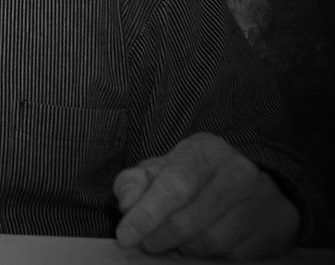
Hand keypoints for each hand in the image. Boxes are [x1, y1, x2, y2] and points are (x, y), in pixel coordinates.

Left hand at [113, 132, 298, 258]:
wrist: (248, 183)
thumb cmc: (193, 176)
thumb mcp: (160, 169)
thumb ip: (135, 182)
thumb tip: (127, 202)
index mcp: (206, 150)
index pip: (173, 187)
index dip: (146, 215)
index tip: (125, 236)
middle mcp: (239, 171)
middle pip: (189, 220)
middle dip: (159, 237)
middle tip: (147, 242)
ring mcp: (263, 199)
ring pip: (212, 242)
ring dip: (184, 248)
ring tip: (175, 241)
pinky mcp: (278, 226)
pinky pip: (235, 255)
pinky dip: (210, 256)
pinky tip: (200, 245)